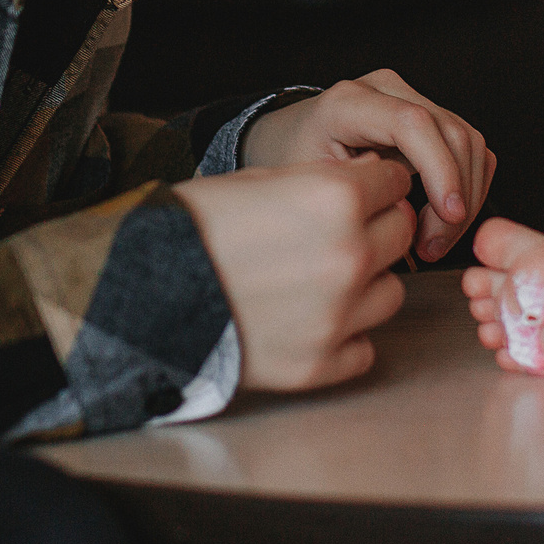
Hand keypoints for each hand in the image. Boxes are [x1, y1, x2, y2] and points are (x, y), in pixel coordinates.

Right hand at [173, 157, 415, 390]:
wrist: (144, 293)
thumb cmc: (196, 228)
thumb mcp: (261, 180)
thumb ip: (324, 181)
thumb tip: (368, 180)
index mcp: (336, 199)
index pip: (394, 182)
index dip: (375, 184)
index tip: (361, 192)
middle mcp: (349, 256)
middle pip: (399, 233)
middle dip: (377, 228)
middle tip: (339, 234)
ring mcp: (339, 316)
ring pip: (391, 292)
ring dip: (366, 283)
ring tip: (320, 280)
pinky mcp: (321, 363)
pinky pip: (363, 347)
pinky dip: (344, 335)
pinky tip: (310, 320)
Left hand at [242, 68, 495, 260]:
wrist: (287, 140)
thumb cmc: (295, 164)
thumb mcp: (309, 186)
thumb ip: (354, 197)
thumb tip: (407, 219)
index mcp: (347, 103)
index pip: (413, 125)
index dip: (440, 170)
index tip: (448, 214)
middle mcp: (385, 90)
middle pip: (450, 133)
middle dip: (456, 196)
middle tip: (432, 245)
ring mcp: (410, 97)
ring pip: (468, 141)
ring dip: (465, 196)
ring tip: (433, 238)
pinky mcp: (427, 113)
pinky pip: (467, 147)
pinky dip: (466, 185)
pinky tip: (441, 217)